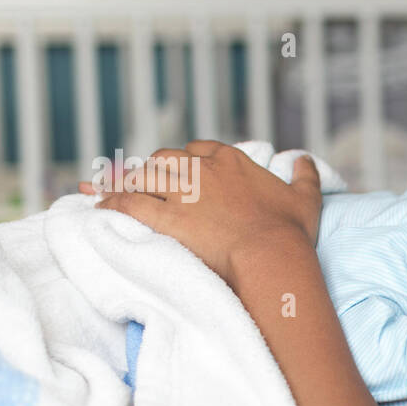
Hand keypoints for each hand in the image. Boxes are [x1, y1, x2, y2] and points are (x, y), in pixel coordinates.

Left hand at [78, 140, 321, 285]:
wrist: (272, 255)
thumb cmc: (290, 231)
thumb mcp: (306, 198)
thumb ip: (306, 175)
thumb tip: (305, 159)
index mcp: (231, 161)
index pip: (199, 149)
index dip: (187, 159)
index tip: (182, 170)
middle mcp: (202, 170)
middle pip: (165, 159)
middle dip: (152, 169)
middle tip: (142, 181)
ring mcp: (182, 191)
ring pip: (143, 176)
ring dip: (126, 182)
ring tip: (112, 190)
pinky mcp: (166, 216)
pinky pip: (130, 202)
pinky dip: (113, 202)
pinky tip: (101, 206)